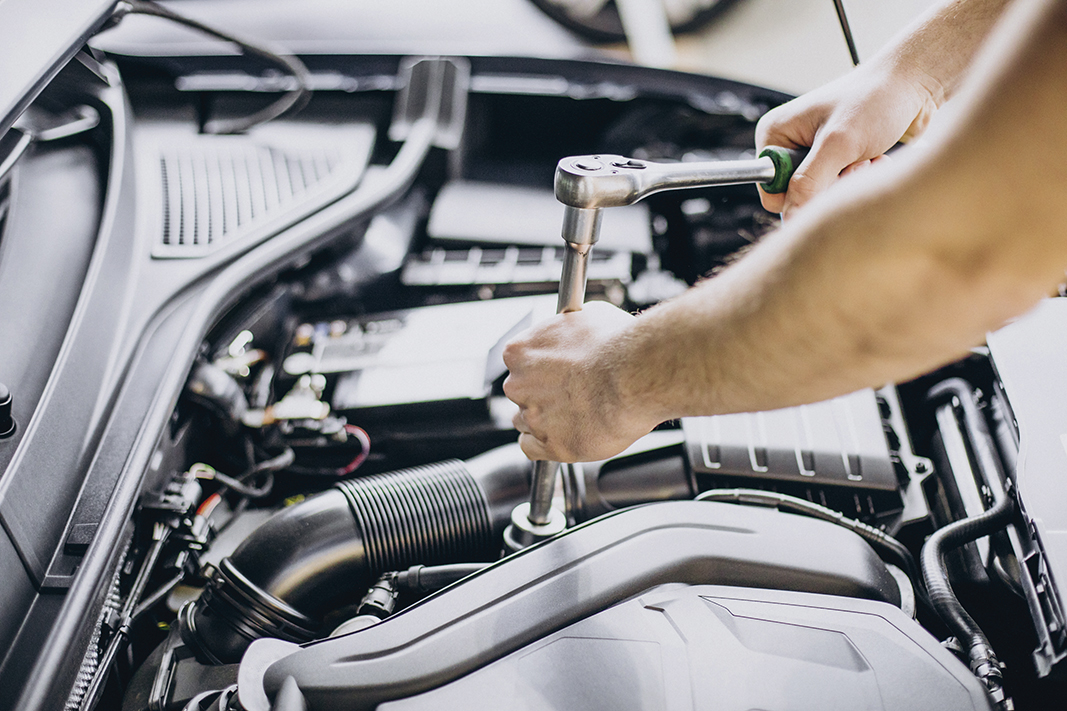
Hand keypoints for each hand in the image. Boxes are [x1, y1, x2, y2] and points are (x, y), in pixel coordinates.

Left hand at [502, 301, 658, 462]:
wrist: (636, 375)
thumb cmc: (618, 345)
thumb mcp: (590, 315)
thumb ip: (572, 326)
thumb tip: (579, 325)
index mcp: (521, 351)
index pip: (519, 362)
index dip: (540, 368)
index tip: (555, 371)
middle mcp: (518, 384)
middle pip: (521, 393)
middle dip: (542, 394)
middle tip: (570, 393)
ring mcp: (533, 416)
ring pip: (526, 422)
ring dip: (544, 420)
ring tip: (574, 415)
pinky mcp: (551, 445)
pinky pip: (532, 449)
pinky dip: (545, 445)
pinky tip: (562, 437)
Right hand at [756, 60, 939, 216]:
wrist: (912, 84)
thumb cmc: (876, 98)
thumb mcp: (839, 143)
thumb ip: (809, 182)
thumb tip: (789, 217)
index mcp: (775, 135)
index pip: (771, 190)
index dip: (799, 193)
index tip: (829, 177)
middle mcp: (790, 144)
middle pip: (798, 195)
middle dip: (830, 185)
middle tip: (853, 163)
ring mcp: (813, 152)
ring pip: (822, 193)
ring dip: (849, 181)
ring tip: (866, 157)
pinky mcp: (835, 159)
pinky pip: (840, 187)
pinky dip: (860, 177)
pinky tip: (874, 157)